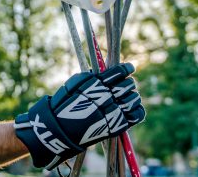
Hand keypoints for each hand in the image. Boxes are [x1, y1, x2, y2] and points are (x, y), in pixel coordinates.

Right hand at [14, 63, 144, 169]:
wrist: (60, 130)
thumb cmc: (63, 104)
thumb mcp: (73, 84)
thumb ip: (91, 77)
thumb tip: (107, 70)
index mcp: (94, 85)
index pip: (118, 73)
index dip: (127, 69)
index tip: (131, 67)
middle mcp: (104, 98)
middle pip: (127, 86)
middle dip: (129, 84)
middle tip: (128, 84)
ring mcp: (111, 113)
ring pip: (133, 100)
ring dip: (133, 96)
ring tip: (131, 96)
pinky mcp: (115, 127)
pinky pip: (135, 116)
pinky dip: (138, 110)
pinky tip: (134, 107)